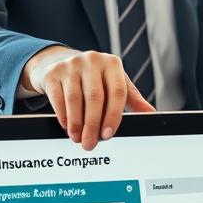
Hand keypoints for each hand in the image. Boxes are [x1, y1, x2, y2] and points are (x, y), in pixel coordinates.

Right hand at [21, 45, 154, 149]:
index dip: (113, 115)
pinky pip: (58, 98)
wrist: (61, 61)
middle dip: (93, 124)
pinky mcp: (53, 72)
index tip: (108, 134)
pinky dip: (63, 115)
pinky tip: (67, 127)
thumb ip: (132, 98)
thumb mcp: (114, 82)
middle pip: (95, 97)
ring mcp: (71, 65)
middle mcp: (92, 60)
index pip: (117, 92)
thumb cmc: (94, 76)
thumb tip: (149, 113)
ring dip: (77, 123)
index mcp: (112, 63)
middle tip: (91, 143)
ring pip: (75, 99)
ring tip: (78, 138)